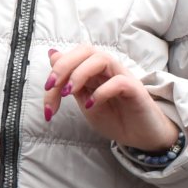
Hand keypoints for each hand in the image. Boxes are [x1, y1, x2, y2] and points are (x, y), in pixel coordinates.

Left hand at [45, 45, 180, 153]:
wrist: (140, 137)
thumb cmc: (114, 118)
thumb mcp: (83, 99)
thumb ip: (69, 80)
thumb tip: (53, 54)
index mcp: (94, 71)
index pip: (72, 58)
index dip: (54, 73)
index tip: (47, 95)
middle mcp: (108, 70)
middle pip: (86, 50)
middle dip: (63, 66)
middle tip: (52, 87)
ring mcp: (123, 77)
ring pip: (102, 59)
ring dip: (79, 74)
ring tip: (69, 93)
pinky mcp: (136, 90)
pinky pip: (119, 82)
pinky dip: (101, 92)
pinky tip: (90, 105)